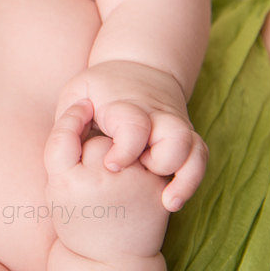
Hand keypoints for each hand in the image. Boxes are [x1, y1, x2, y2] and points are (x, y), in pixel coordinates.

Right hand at [44, 100, 169, 259]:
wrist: (110, 259)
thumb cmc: (77, 218)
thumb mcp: (56, 190)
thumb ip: (64, 149)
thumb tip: (86, 107)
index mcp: (66, 183)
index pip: (64, 135)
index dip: (72, 117)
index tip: (81, 107)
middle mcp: (99, 183)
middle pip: (98, 139)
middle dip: (98, 144)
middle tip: (95, 173)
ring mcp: (131, 185)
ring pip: (128, 145)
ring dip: (125, 153)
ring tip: (117, 176)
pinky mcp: (157, 190)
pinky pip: (151, 158)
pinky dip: (145, 163)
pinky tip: (136, 178)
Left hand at [55, 61, 207, 211]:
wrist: (138, 68)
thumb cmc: (98, 88)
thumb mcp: (78, 92)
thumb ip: (71, 117)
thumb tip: (70, 142)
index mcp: (127, 105)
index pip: (135, 126)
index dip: (126, 149)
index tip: (112, 166)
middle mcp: (158, 116)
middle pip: (175, 139)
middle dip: (161, 162)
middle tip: (142, 172)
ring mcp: (176, 127)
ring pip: (195, 151)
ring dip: (185, 178)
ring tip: (167, 202)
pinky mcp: (186, 139)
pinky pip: (199, 160)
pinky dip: (191, 181)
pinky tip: (172, 202)